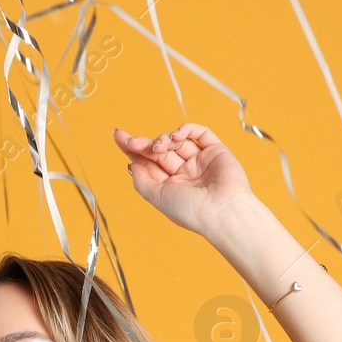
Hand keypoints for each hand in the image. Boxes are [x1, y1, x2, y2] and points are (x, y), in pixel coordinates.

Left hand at [113, 122, 254, 236]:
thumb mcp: (157, 197)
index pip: (149, 164)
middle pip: (159, 151)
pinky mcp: (215, 150)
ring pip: (176, 141)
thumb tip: (131, 164)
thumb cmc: (191, 211)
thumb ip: (142, 181)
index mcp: (170, 187)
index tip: (119, 137)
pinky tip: (175, 136)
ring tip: (158, 147)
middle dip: (144, 144)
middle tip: (131, 140)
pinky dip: (185, 130)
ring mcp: (199, 161)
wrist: (222, 211)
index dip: (134, 150)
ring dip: (163, 140)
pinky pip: (199, 133)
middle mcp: (184, 173)